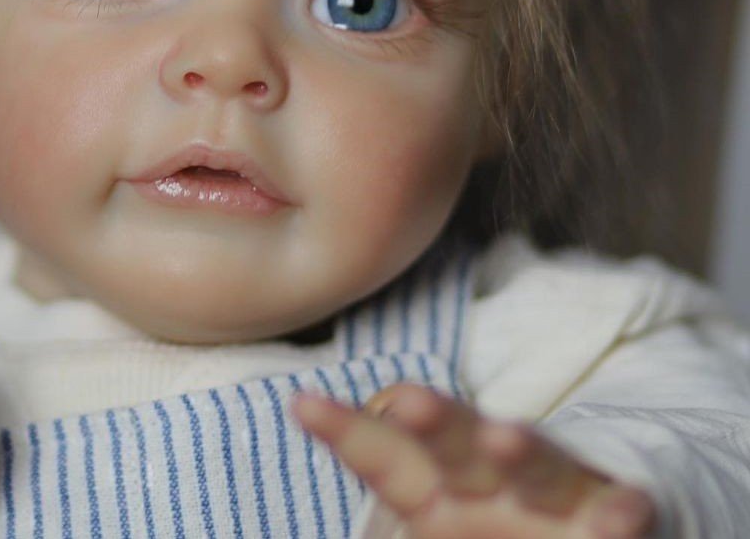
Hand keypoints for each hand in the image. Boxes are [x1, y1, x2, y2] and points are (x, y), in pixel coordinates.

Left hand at [291, 383, 657, 538]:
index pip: (384, 455)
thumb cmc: (492, 527)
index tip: (301, 404)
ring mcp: (558, 494)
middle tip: (407, 401)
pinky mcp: (620, 514)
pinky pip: (626, 511)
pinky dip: (622, 512)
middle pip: (458, 444)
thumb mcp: (430, 519)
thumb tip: (333, 489)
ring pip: (540, 464)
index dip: (346, 431)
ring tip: (503, 439)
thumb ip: (394, 519)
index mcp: (437, 488)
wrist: (597, 519)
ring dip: (521, 450)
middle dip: (435, 422)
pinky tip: (620, 512)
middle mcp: (492, 479)